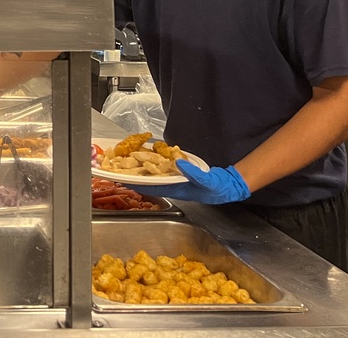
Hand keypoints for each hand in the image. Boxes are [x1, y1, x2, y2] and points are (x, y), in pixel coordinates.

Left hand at [132, 160, 249, 204]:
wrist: (227, 186)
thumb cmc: (217, 188)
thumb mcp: (207, 181)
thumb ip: (194, 173)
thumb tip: (178, 163)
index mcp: (177, 190)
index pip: (152, 188)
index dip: (137, 184)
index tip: (122, 179)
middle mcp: (173, 186)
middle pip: (149, 181)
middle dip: (135, 176)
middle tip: (120, 169)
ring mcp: (175, 180)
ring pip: (154, 175)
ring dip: (143, 170)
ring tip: (128, 162)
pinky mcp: (179, 174)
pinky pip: (163, 169)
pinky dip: (155, 164)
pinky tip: (149, 157)